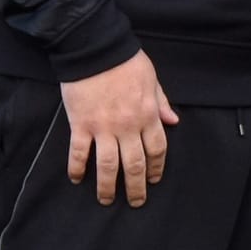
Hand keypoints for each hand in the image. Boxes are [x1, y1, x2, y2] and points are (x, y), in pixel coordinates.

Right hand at [62, 51, 177, 205]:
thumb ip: (161, 102)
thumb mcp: (151, 78)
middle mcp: (127, 126)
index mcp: (147, 114)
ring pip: (107, 166)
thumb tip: (173, 121)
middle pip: (134, 165)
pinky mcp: (81, 124)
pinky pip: (79, 152)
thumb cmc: (125, 60)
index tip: (153, 180)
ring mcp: (103, 127)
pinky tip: (77, 179)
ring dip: (107, 187)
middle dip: (135, 187)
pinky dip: (77, 168)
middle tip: (135, 201)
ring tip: (107, 200)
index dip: (155, 168)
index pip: (156, 149)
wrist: (95, 48)